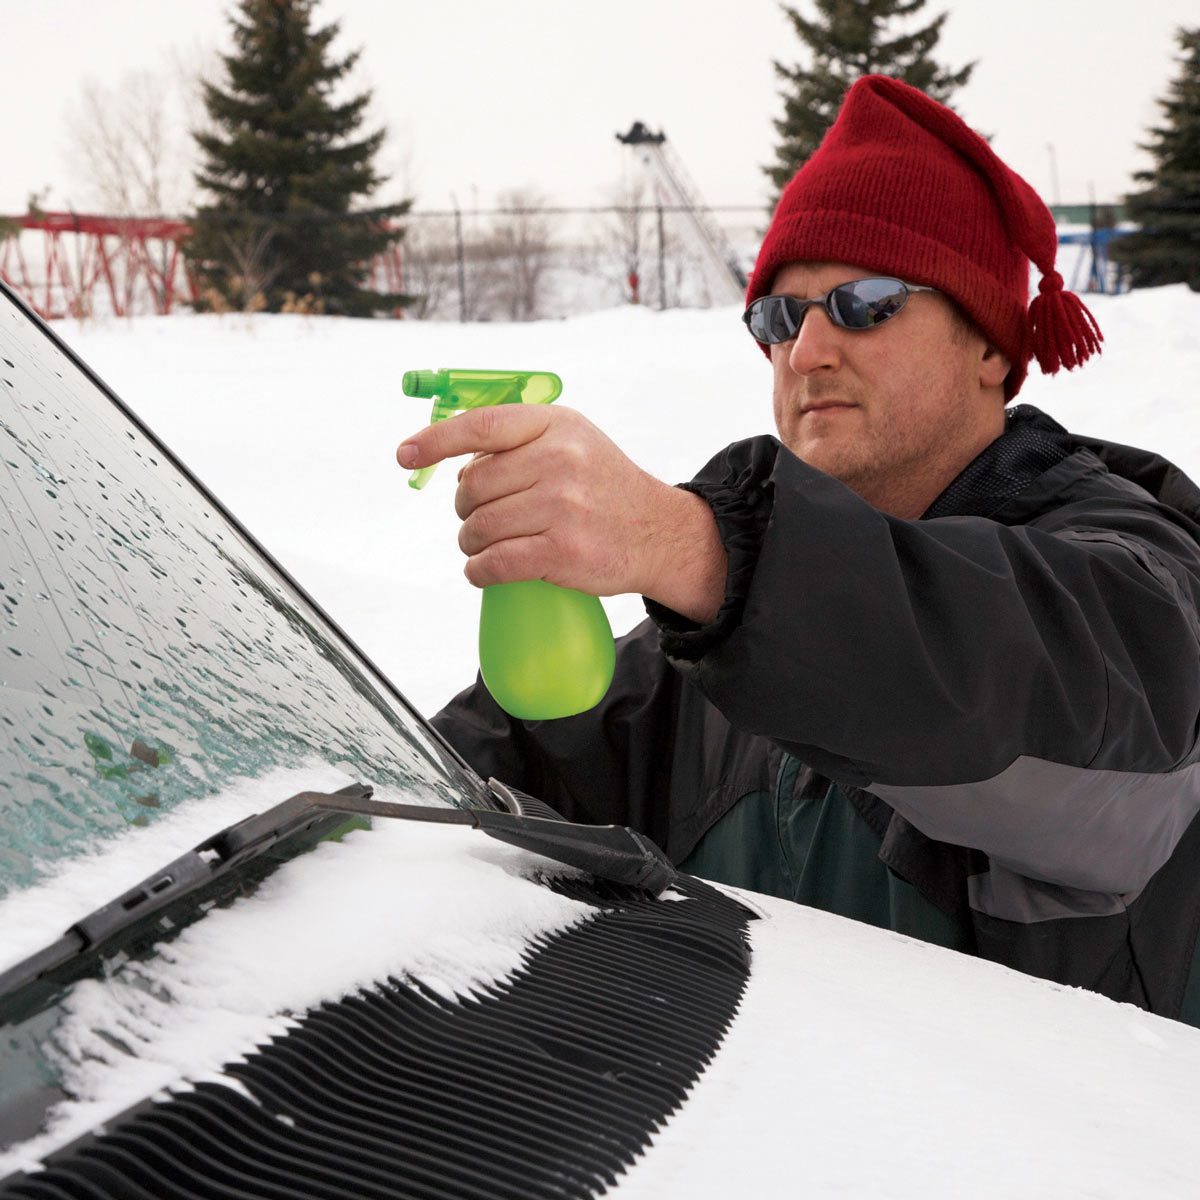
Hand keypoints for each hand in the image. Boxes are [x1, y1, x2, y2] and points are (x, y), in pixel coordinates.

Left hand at [397, 405, 725, 620]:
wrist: (659, 534)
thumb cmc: (605, 488)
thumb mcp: (573, 442)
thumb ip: (520, 441)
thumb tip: (454, 462)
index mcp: (556, 426)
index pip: (482, 426)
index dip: (436, 440)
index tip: (405, 454)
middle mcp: (560, 460)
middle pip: (472, 487)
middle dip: (466, 510)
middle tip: (483, 519)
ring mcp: (562, 507)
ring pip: (478, 528)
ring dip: (471, 543)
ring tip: (488, 546)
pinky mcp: (563, 551)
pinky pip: (494, 563)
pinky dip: (479, 571)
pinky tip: (484, 570)